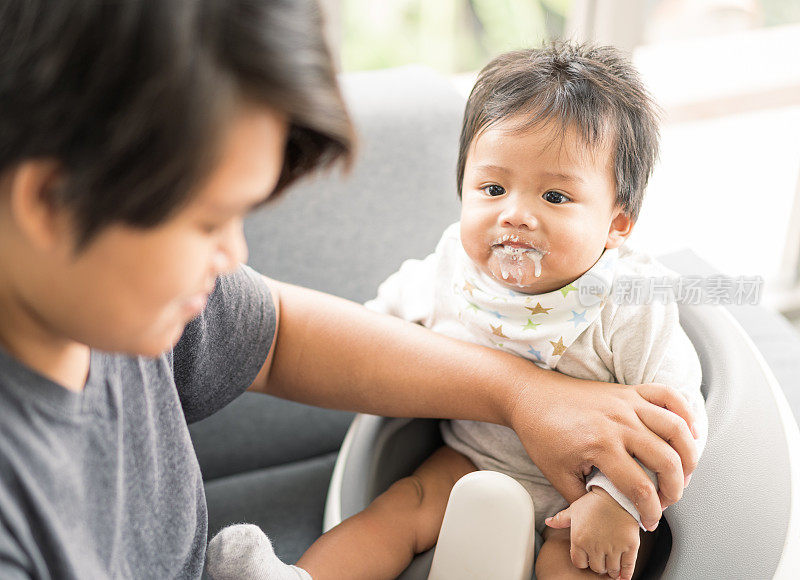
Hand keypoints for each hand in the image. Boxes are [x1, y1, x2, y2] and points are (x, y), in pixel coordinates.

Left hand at [508, 376, 696, 529]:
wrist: (530, 396)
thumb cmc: (541, 435)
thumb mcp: (557, 475)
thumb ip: (585, 499)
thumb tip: (609, 516)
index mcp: (600, 445)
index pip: (641, 488)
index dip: (651, 512)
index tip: (649, 522)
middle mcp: (619, 422)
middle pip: (667, 460)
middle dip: (675, 489)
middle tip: (667, 501)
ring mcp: (626, 403)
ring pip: (676, 427)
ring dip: (689, 454)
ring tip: (683, 473)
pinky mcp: (628, 390)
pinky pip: (667, 395)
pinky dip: (685, 412)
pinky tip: (689, 433)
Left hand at [546, 489, 640, 579]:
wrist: (616, 493)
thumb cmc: (593, 502)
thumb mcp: (574, 509)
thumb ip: (560, 519)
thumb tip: (548, 521)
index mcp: (579, 540)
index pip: (579, 563)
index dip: (584, 561)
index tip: (588, 557)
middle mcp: (595, 547)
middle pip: (597, 568)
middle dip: (598, 565)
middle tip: (602, 559)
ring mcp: (614, 547)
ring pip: (612, 570)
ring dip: (612, 570)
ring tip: (612, 564)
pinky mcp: (630, 546)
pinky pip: (628, 568)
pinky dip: (626, 574)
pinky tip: (623, 576)